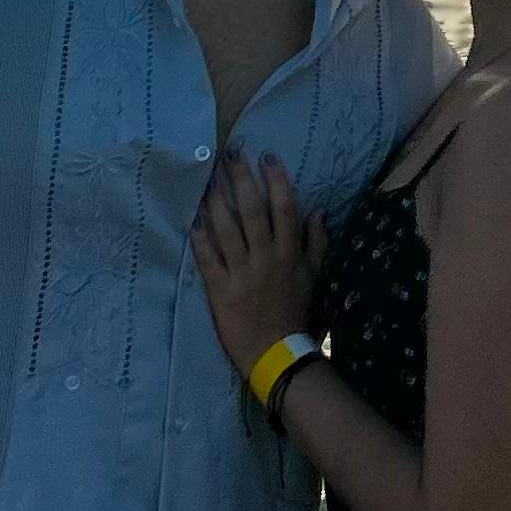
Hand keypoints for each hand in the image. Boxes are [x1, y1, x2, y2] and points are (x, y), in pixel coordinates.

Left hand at [190, 149, 328, 374]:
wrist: (277, 354)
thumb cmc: (296, 312)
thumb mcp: (314, 277)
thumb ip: (317, 243)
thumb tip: (318, 211)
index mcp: (289, 253)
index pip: (283, 208)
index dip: (275, 180)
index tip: (266, 157)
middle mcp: (265, 258)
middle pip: (251, 211)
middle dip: (240, 179)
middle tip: (230, 155)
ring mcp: (241, 274)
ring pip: (225, 229)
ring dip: (215, 201)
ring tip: (208, 179)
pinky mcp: (220, 290)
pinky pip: (207, 259)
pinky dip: (199, 239)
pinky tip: (192, 219)